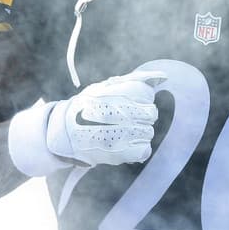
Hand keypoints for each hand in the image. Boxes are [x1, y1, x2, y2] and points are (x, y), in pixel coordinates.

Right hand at [45, 70, 166, 166]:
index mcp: (124, 91)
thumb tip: (164, 77)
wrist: (64, 131)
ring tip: (119, 132)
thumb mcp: (108, 85)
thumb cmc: (88, 105)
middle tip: (122, 119)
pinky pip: (145, 150)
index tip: (124, 103)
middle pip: (151, 113)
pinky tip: (124, 144)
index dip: (139, 99)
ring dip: (138, 133)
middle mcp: (126, 111)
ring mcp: (126, 132)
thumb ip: (137, 79)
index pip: (148, 94)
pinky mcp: (123, 152)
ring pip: (149, 132)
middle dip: (140, 116)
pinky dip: (137, 149)